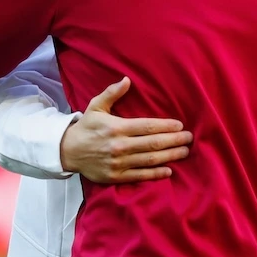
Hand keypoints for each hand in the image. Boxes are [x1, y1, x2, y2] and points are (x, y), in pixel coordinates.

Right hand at [60, 77, 192, 183]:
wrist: (67, 151)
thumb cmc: (86, 127)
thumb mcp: (96, 106)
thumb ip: (112, 93)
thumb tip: (127, 80)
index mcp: (117, 128)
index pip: (147, 127)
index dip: (166, 126)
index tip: (180, 125)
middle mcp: (120, 146)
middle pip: (153, 143)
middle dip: (174, 141)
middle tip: (189, 138)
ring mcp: (119, 163)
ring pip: (150, 160)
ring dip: (170, 156)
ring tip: (185, 152)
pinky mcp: (116, 176)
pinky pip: (140, 176)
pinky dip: (155, 174)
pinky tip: (169, 170)